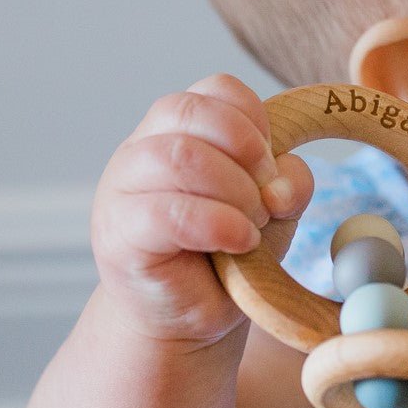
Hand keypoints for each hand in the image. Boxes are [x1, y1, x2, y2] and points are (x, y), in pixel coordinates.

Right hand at [90, 74, 313, 347]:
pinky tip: (239, 243)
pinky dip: (218, 225)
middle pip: (189, 111)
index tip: (272, 166)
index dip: (255, 121)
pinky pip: (167, 213)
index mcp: (178, 128)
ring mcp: (122, 188)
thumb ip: (288, 184)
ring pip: (176, 156)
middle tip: (267, 198)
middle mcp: (143, 148)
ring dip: (233, 191)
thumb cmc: (226, 251)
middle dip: (246, 151)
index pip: (216, 90)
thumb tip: (282, 182)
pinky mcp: (120, 234)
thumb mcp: (271, 209)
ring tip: (251, 226)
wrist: (190, 317)